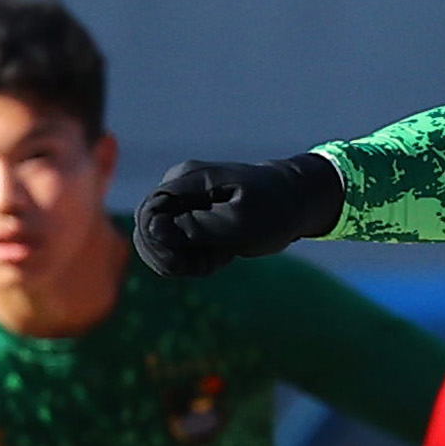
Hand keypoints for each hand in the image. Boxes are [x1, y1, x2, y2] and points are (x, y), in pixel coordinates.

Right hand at [132, 152, 343, 278]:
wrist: (296, 203)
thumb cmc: (274, 210)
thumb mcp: (240, 223)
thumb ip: (196, 227)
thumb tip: (152, 229)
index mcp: (186, 181)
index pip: (147, 215)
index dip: (157, 245)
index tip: (185, 265)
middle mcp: (178, 190)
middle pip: (148, 232)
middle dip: (173, 258)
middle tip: (209, 264)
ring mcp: (183, 206)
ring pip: (161, 246)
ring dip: (186, 263)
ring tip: (218, 259)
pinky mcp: (191, 221)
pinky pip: (178, 250)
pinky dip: (196, 262)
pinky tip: (220, 258)